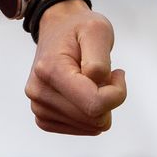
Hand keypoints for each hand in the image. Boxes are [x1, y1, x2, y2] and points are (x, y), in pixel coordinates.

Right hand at [24, 0, 126, 134]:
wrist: (58, 28)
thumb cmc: (80, 28)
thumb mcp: (98, 30)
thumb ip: (100, 61)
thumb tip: (97, 86)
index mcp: (50, 70)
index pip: (95, 104)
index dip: (117, 92)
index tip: (117, 73)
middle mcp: (39, 92)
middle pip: (94, 119)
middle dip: (108, 97)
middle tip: (102, 73)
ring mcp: (39, 107)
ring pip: (91, 127)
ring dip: (100, 105)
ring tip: (90, 80)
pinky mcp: (44, 118)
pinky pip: (82, 129)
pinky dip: (90, 113)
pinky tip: (84, 92)